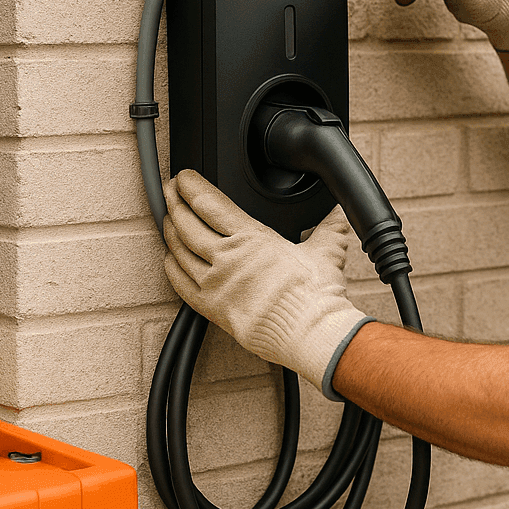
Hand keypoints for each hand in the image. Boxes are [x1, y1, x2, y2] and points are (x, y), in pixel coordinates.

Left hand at [162, 170, 373, 399]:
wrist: (311, 330)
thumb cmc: (316, 293)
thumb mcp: (327, 249)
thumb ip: (330, 226)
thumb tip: (340, 212)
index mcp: (253, 238)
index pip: (211, 203)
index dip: (192, 186)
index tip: (183, 177)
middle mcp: (229, 258)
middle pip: (188, 223)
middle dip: (174, 202)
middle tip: (168, 191)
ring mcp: (217, 284)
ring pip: (180, 251)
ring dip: (170, 232)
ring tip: (168, 220)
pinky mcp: (213, 308)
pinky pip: (181, 285)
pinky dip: (172, 268)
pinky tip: (170, 259)